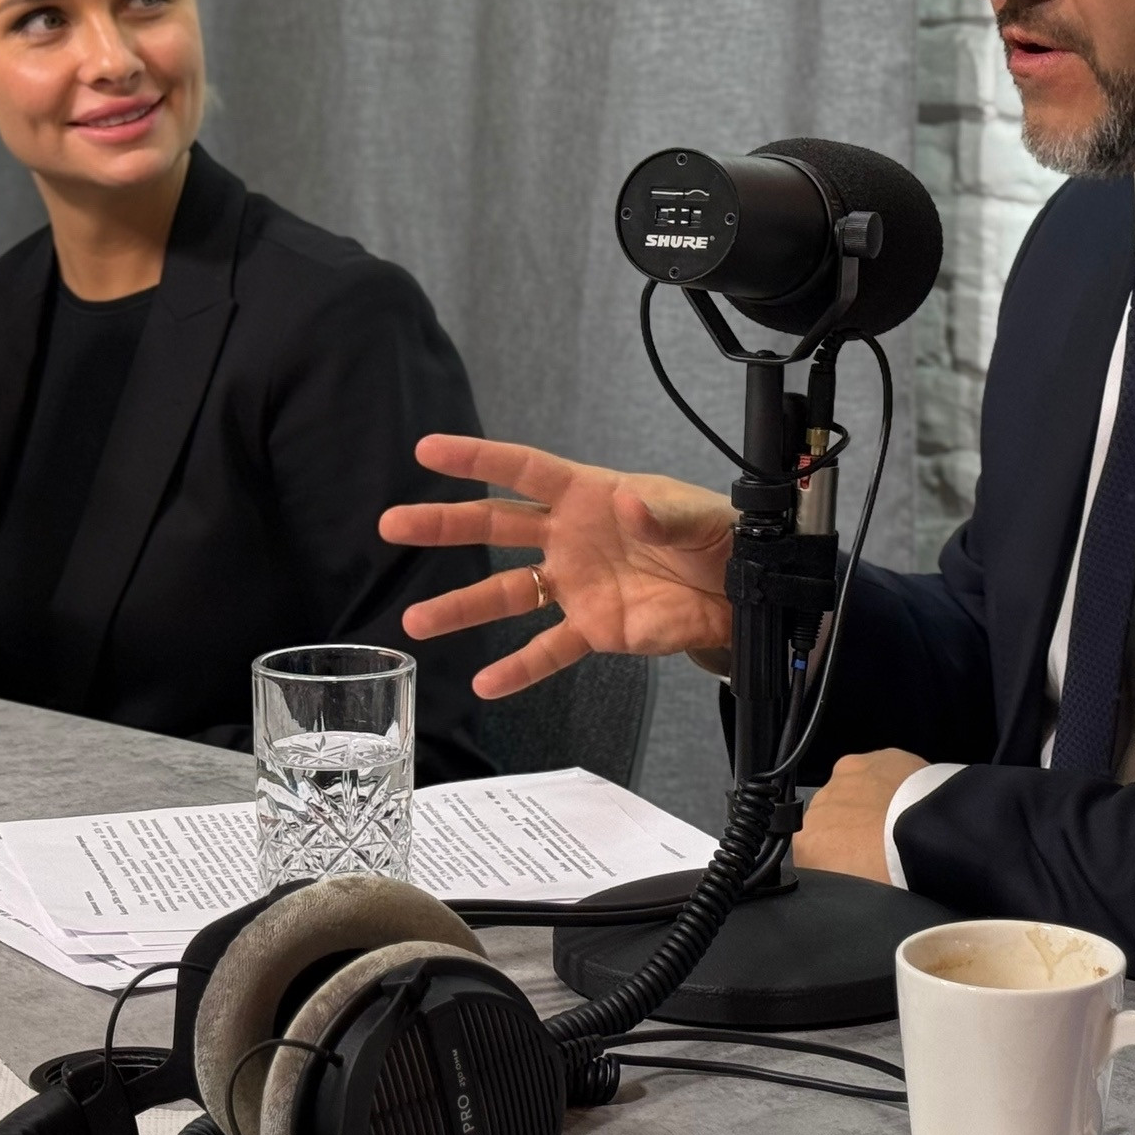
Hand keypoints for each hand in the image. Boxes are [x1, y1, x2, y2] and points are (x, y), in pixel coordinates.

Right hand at [382, 434, 735, 697]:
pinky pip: (549, 649)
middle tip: (394, 526)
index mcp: (589, 494)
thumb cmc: (714, 536)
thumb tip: (630, 507)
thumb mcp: (695, 515)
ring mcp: (577, 584)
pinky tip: (485, 683)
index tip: (429, 451)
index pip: (523, 470)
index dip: (476, 457)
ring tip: (416, 622)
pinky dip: (519, 668)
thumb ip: (661, 514)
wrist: (740, 589)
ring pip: (507, 593)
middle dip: (444, 525)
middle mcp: (570, 536)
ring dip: (462, 607)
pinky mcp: (595, 628)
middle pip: (496, 526)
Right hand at [796, 749, 931, 884]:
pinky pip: (881, 772)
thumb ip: (839, 881)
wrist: (936, 837)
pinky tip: (909, 801)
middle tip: (881, 848)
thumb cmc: (897, 872)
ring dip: (869, 804)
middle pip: (830, 819)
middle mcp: (820, 803)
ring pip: (854, 791)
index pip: (811, 852)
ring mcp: (850, 776)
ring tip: (898, 824)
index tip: (857, 867)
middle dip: (850, 830)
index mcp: (807, 841)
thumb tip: (846, 879)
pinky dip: (891, 784)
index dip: (835, 861)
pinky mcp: (880, 758)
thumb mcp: (857, 896)